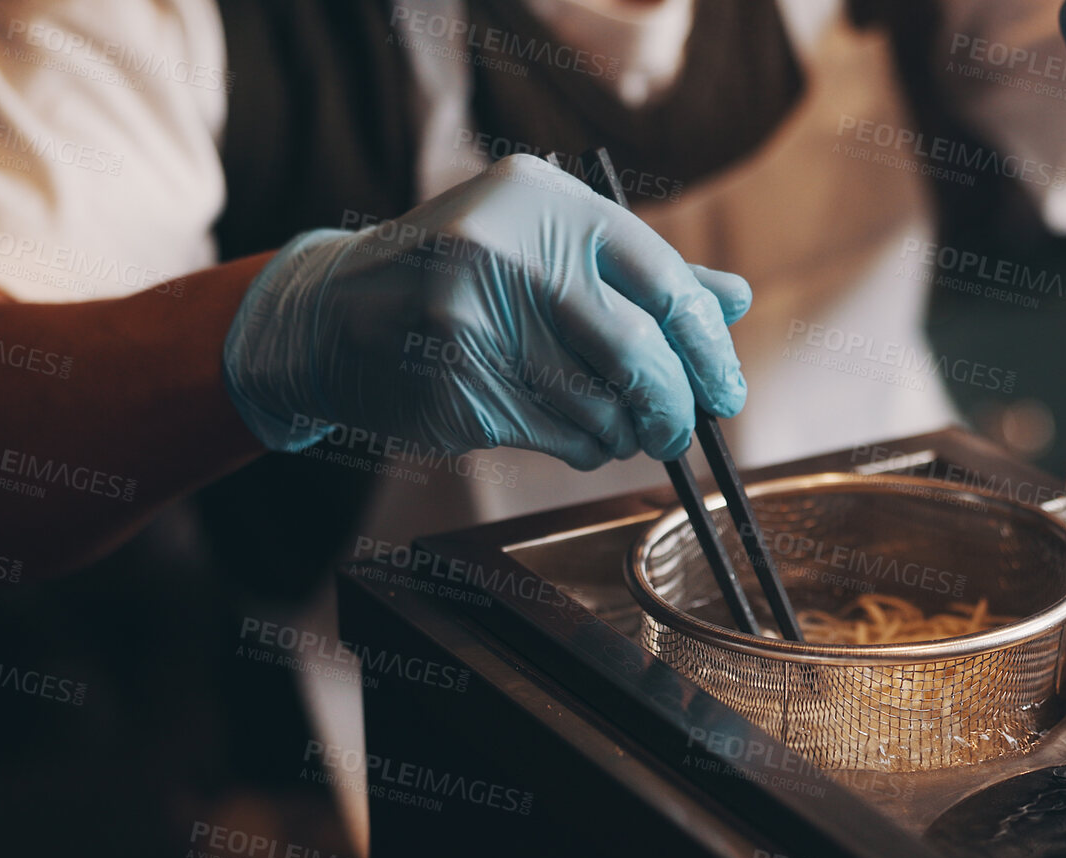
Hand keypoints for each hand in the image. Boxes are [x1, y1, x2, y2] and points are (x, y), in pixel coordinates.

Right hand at [221, 153, 749, 466]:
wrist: (331, 313)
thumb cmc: (462, 276)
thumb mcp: (545, 245)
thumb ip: (640, 273)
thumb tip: (734, 300)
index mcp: (544, 201)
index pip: (664, 280)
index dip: (708, 344)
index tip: (725, 386)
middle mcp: (507, 251)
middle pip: (638, 351)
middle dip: (675, 404)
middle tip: (684, 429)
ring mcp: (472, 318)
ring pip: (601, 405)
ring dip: (626, 432)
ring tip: (619, 428)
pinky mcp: (454, 384)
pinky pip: (559, 437)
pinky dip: (584, 448)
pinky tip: (573, 435)